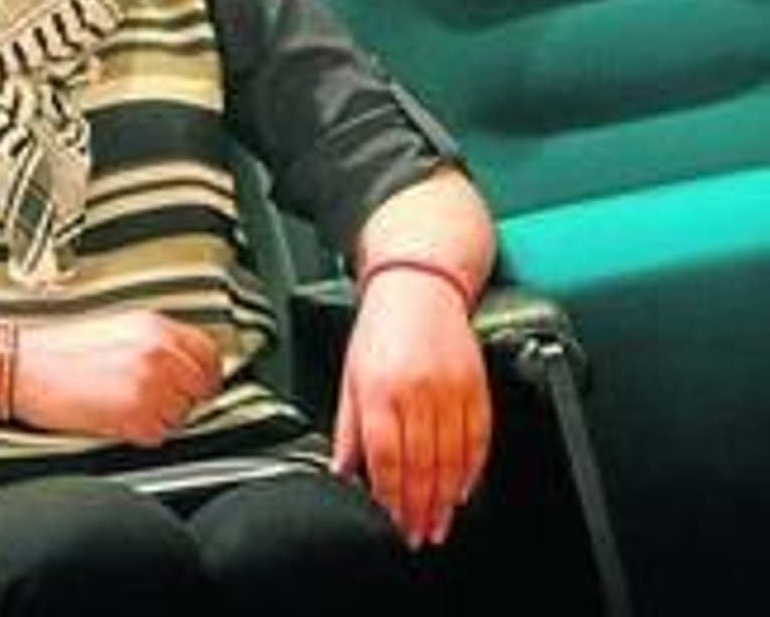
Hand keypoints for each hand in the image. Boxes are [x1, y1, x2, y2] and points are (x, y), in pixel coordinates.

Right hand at [12, 310, 223, 445]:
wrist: (24, 367)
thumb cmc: (58, 350)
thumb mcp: (117, 328)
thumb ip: (157, 341)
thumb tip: (185, 361)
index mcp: (154, 326)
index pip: (209, 352)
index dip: (206, 373)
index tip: (199, 383)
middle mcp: (158, 352)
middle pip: (201, 387)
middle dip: (185, 397)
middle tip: (159, 400)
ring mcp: (150, 384)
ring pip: (182, 415)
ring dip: (161, 416)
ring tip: (127, 404)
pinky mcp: (136, 415)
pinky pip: (159, 434)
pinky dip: (142, 433)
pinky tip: (117, 416)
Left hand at [331, 268, 490, 548]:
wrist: (419, 287)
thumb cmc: (380, 330)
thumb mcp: (350, 375)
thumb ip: (349, 428)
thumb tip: (342, 470)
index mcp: (379, 390)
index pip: (386, 457)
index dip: (391, 497)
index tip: (393, 522)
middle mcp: (416, 392)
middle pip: (422, 465)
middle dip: (421, 508)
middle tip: (420, 535)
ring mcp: (450, 390)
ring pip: (452, 458)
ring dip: (447, 498)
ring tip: (441, 522)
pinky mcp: (476, 386)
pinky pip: (479, 438)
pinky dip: (473, 469)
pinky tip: (464, 489)